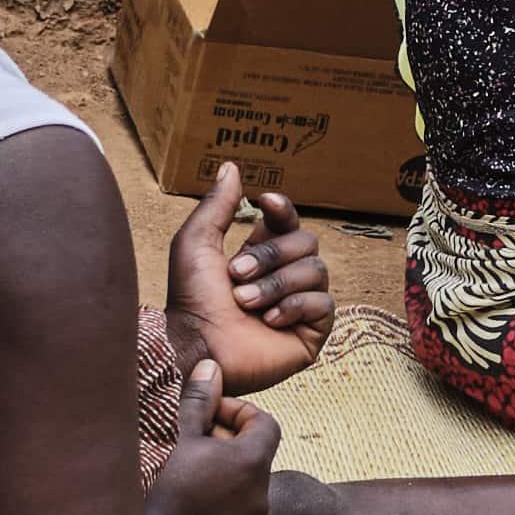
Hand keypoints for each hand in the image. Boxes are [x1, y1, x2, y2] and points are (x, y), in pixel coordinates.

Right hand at [156, 350, 286, 514]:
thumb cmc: (164, 488)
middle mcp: (261, 492)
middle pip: (256, 451)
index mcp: (253, 462)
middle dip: (229, 438)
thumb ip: (200, 401)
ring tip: (190, 466)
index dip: (239, 412)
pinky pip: (238, 507)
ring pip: (247, 480)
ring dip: (225, 467)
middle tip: (194, 438)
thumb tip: (211, 367)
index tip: (210, 414)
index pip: (265, 423)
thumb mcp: (181, 438)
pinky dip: (222, 494)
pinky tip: (190, 495)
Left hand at [164, 168, 333, 393]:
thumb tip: (232, 166)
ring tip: (245, 303)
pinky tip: (269, 320)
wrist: (196, 348)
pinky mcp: (311, 333)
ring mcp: (300, 305)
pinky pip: (324, 303)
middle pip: (306, 242)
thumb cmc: (189, 301)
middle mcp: (285, 277)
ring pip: (317, 270)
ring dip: (276, 284)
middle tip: (235, 276)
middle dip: (270, 256)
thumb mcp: (196, 244)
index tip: (266, 203)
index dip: (284, 209)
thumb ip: (217, 205)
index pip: (289, 221)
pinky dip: (295, 306)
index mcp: (262, 255)